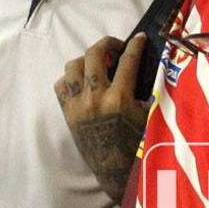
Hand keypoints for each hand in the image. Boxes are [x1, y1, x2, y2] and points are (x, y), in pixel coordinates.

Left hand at [54, 34, 149, 201]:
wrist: (113, 169)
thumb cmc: (135, 143)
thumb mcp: (147, 116)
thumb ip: (144, 91)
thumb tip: (145, 66)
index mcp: (120, 99)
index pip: (128, 61)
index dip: (135, 45)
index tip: (139, 38)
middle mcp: (95, 98)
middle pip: (94, 55)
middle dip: (107, 44)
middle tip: (116, 47)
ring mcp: (78, 104)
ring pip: (73, 66)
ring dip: (86, 60)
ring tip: (97, 63)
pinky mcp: (67, 112)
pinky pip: (61, 85)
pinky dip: (70, 78)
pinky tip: (82, 81)